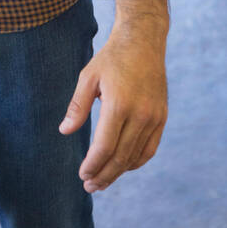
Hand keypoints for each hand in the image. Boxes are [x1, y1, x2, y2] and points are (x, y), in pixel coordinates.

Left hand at [59, 24, 167, 191]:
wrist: (143, 41)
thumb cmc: (111, 58)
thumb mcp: (88, 77)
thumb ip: (77, 106)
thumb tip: (64, 131)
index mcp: (119, 104)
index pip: (105, 146)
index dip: (93, 165)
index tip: (82, 174)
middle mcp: (140, 114)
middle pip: (120, 157)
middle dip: (103, 175)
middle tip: (89, 186)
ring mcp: (154, 117)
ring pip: (135, 156)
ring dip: (118, 172)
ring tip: (102, 180)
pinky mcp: (162, 117)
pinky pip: (149, 148)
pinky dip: (136, 161)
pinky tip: (123, 166)